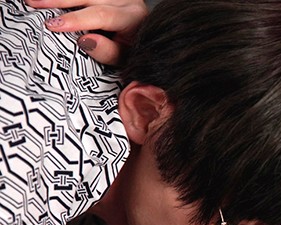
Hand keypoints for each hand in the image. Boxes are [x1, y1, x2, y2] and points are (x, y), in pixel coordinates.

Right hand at [25, 0, 147, 64]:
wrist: (144, 41)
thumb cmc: (133, 52)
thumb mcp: (125, 59)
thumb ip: (108, 52)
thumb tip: (85, 40)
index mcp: (133, 17)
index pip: (102, 15)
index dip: (75, 20)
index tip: (53, 25)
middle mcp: (127, 0)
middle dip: (58, 1)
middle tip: (33, 4)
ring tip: (34, 0)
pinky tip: (49, 0)